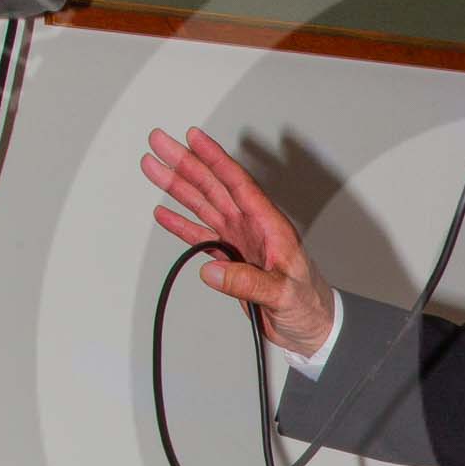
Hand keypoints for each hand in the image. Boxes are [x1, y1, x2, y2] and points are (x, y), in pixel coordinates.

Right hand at [141, 126, 335, 355]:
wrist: (310, 327)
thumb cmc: (308, 304)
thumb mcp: (282, 294)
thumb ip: (247, 282)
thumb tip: (211, 271)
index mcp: (270, 226)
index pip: (238, 184)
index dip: (215, 159)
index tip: (194, 138)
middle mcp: (252, 227)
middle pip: (214, 187)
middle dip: (186, 163)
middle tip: (160, 143)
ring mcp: (240, 240)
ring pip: (204, 206)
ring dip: (178, 187)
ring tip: (153, 167)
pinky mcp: (231, 258)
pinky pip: (201, 235)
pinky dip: (181, 224)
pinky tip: (164, 212)